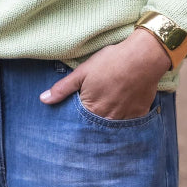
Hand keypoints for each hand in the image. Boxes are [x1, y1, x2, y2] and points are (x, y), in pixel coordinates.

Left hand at [40, 28, 171, 119]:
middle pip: (96, 128)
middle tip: (88, 124)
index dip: (76, 122)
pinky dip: (124, 122)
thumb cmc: (110, 61)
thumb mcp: (82, 71)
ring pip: (112, 128)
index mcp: (91, 108)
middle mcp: (107, 118)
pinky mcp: (139, 114)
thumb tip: (43, 100)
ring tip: (105, 118)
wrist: (142, 57)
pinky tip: (122, 113)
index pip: (79, 123)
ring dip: (107, 125)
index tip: (72, 124)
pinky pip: (129, 125)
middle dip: (91, 127)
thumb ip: (63, 88)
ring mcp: (125, 118)